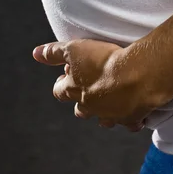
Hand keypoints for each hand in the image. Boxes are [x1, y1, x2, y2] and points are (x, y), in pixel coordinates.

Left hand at [32, 39, 160, 131]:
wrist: (136, 76)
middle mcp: (90, 106)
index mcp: (74, 90)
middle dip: (82, 102)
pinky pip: (130, 124)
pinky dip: (132, 120)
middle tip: (88, 92)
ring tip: (111, 103)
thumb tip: (36, 53)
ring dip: (105, 113)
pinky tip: (136, 113)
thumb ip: (54, 52)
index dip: (61, 85)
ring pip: (104, 120)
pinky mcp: (130, 119)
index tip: (64, 79)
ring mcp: (110, 115)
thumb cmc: (104, 60)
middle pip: (81, 110)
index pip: (60, 91)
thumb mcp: (74, 49)